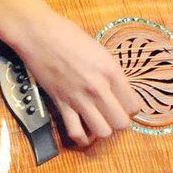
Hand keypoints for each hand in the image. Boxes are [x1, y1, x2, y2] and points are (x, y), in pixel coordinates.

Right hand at [10, 12, 139, 147]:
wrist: (39, 34)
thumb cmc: (68, 35)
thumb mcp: (99, 50)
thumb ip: (110, 71)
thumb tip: (117, 89)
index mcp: (111, 70)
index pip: (133, 105)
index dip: (131, 108)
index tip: (125, 105)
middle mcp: (98, 87)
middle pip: (121, 123)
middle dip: (120, 122)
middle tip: (113, 115)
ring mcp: (79, 98)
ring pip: (103, 132)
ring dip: (103, 130)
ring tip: (100, 122)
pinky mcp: (61, 104)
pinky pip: (75, 132)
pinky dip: (82, 138)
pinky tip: (84, 134)